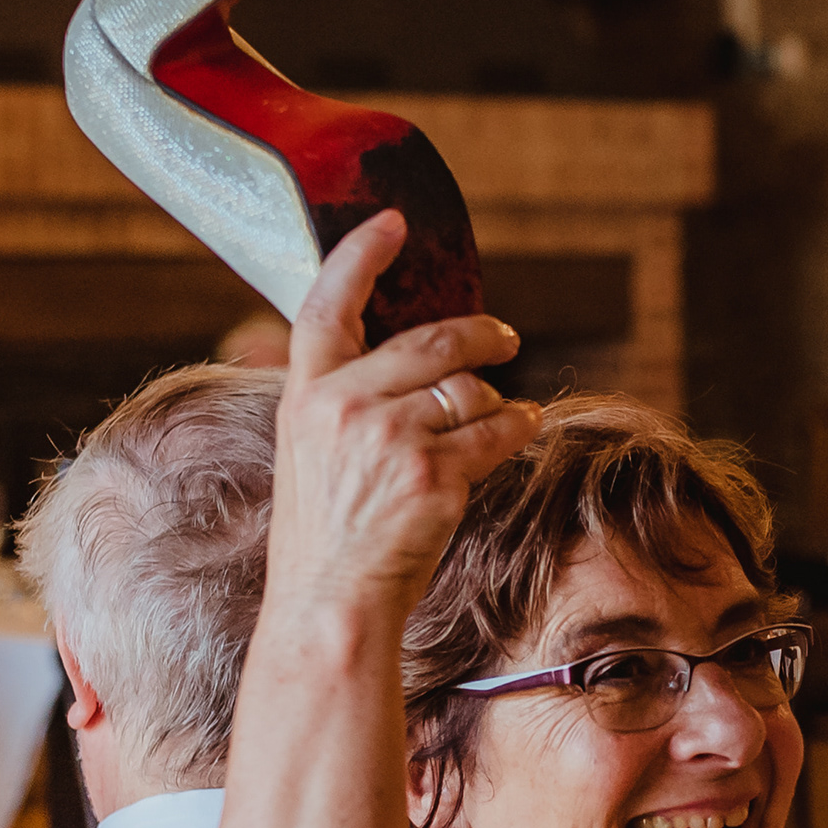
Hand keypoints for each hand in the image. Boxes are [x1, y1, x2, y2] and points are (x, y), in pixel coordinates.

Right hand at [270, 212, 537, 608]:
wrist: (331, 603)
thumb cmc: (327, 535)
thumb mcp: (310, 452)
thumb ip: (345, 398)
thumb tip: (414, 362)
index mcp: (306, 393)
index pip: (328, 303)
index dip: (361, 255)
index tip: (392, 224)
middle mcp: (344, 404)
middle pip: (431, 339)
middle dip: (480, 333)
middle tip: (505, 337)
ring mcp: (390, 437)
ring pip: (470, 388)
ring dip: (498, 398)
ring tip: (507, 413)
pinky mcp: (434, 472)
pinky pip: (497, 429)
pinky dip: (517, 426)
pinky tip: (521, 427)